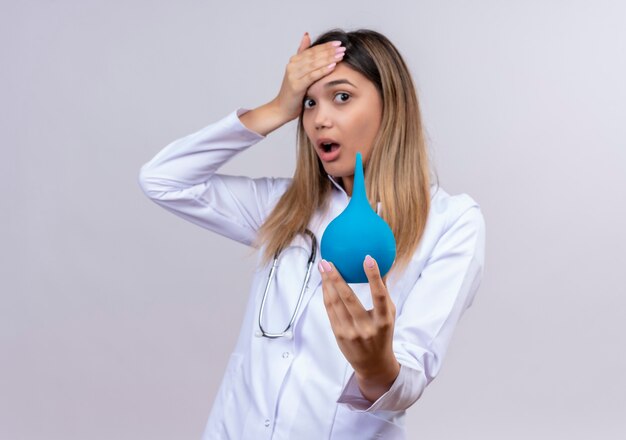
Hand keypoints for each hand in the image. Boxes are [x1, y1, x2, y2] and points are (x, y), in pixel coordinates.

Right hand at [271, 32, 345, 121]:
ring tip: (341, 55)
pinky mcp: (296, 85)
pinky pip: (312, 76)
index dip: (326, 46)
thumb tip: (307, 35)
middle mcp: (292, 66)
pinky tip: (333, 66)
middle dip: (329, 51)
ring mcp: (293, 75)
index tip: (338, 43)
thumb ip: (303, 54)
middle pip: (314, 55)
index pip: (312, 50)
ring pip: (313, 63)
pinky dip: (322, 70)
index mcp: (294, 61)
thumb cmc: (293, 92)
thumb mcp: (298, 72)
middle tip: (343, 47)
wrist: (282, 109)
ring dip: (328, 58)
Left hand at [318, 255, 399, 401]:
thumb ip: (384, 291)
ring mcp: (351, 332)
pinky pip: (330, 310)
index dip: (374, 276)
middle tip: (328, 262)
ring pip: (335, 303)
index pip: (379, 295)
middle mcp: (366, 327)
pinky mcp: (339, 334)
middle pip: (349, 299)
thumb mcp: (389, 314)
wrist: (373, 364)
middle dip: (336, 278)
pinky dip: (326, 294)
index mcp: (383, 320)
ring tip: (323, 266)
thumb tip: (384, 264)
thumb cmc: (383, 332)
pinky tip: (324, 283)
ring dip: (327, 283)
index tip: (368, 257)